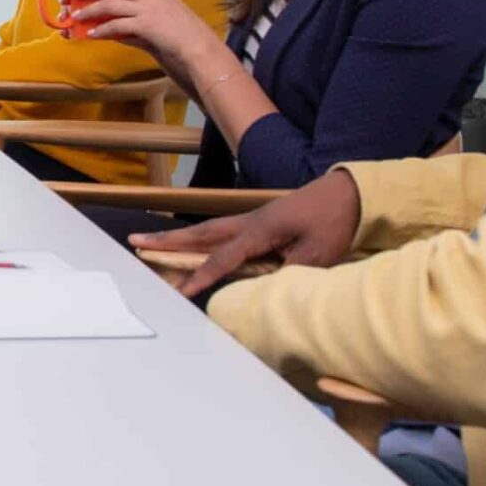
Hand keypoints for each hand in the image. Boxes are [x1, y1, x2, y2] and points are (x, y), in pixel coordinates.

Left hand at [60, 0, 216, 58]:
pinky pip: (116, 25)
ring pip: (109, 3)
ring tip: (74, 15)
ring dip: (88, 10)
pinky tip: (91, 34)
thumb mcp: (159, 14)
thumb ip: (136, 13)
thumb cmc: (179, 33)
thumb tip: (110, 22)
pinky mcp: (146, 24)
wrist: (198, 47)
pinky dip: (101, 29)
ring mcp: (148, 7)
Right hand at [132, 170, 361, 296]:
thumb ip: (290, 272)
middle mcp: (249, 223)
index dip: (202, 276)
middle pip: (201, 234)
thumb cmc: (334, 222)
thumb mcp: (319, 253)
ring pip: (207, 230)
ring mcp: (253, 220)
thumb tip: (267, 290)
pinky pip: (222, 232)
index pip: (223, 258)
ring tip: (150, 242)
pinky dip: (200, 237)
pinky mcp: (261, 221)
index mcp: (260, 230)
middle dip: (167, 241)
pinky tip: (192, 241)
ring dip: (178, 237)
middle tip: (134, 242)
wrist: (351, 194)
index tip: (181, 291)